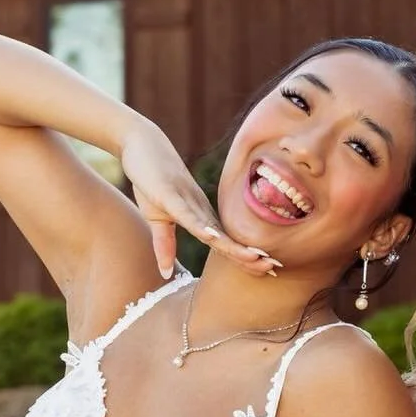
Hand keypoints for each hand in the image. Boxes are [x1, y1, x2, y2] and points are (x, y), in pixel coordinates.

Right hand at [119, 121, 281, 279]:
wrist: (140, 143)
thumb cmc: (152, 180)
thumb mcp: (156, 218)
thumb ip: (164, 245)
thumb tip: (165, 274)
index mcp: (199, 218)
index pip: (225, 244)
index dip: (245, 259)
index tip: (268, 272)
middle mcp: (199, 211)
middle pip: (226, 240)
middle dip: (249, 256)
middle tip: (275, 270)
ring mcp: (186, 202)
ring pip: (213, 229)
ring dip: (234, 245)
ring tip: (255, 259)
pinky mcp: (169, 194)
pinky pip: (187, 213)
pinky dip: (200, 226)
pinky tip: (213, 237)